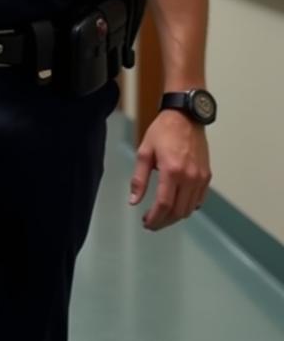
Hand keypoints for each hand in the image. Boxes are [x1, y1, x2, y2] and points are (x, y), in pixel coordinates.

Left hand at [129, 110, 210, 229]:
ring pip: (190, 209)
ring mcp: (201, 178)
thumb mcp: (144, 152)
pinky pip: (199, 200)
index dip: (154, 218)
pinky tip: (176, 205)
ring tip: (161, 216)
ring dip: (175, 216)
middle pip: (178, 211)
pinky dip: (188, 207)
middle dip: (164, 221)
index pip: (164, 205)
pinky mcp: (207, 176)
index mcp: (172, 171)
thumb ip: (139, 179)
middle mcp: (189, 177)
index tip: (146, 223)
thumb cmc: (162, 131)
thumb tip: (134, 201)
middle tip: (151, 223)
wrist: (186, 117)